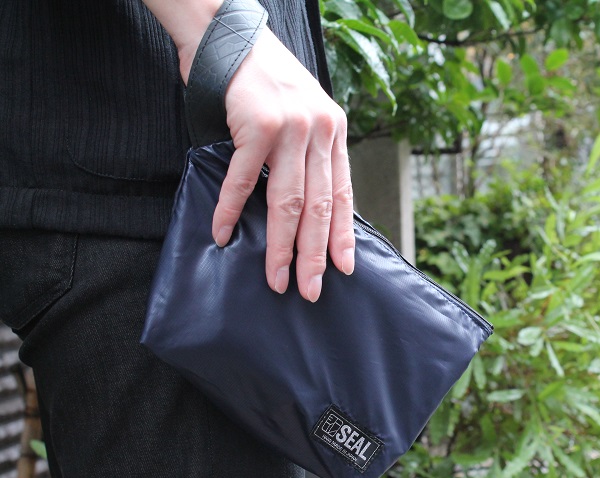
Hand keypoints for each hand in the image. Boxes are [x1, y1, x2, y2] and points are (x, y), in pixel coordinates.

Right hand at [211, 30, 354, 302]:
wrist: (231, 33)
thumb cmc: (264, 79)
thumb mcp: (303, 112)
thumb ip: (309, 152)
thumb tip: (306, 205)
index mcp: (333, 132)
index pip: (342, 194)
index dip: (343, 235)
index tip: (345, 268)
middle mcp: (319, 131)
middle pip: (318, 206)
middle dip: (314, 254)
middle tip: (311, 289)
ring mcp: (290, 127)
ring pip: (287, 201)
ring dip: (280, 245)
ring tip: (275, 278)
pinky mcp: (257, 125)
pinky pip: (242, 179)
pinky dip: (230, 209)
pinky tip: (223, 233)